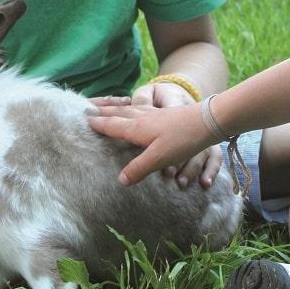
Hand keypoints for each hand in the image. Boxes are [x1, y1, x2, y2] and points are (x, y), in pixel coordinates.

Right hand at [89, 92, 221, 188]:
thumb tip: (120, 180)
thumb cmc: (182, 140)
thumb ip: (139, 168)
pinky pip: (140, 109)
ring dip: (116, 109)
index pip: (113, 125)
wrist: (205, 122)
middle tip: (89, 109)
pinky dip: (131, 109)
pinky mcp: (163, 114)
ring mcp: (153, 114)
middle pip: (118, 113)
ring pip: (129, 110)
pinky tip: (136, 112)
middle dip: (103, 112)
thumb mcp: (159, 158)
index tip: (84, 120)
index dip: (99, 124)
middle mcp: (142, 118)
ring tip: (107, 108)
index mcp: (137, 128)